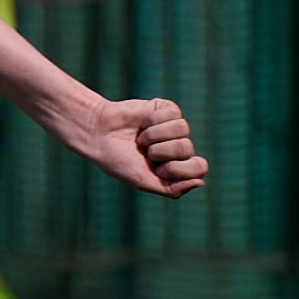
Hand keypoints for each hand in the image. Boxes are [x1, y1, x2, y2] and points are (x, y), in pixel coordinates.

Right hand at [66, 96, 206, 197]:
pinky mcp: (167, 110)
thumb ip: (172, 189)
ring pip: (183, 129)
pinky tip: (142, 123)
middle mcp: (178, 147)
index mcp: (176, 166)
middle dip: (162, 151)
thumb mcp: (142, 181)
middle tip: (145, 152)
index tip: (159, 170)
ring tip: (141, 139)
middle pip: (188, 148)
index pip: (200, 168)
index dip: (180, 169)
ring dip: (155, 135)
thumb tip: (200, 181)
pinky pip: (174, 114)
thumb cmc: (118, 160)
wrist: (98, 134)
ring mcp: (174, 128)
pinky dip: (153, 121)